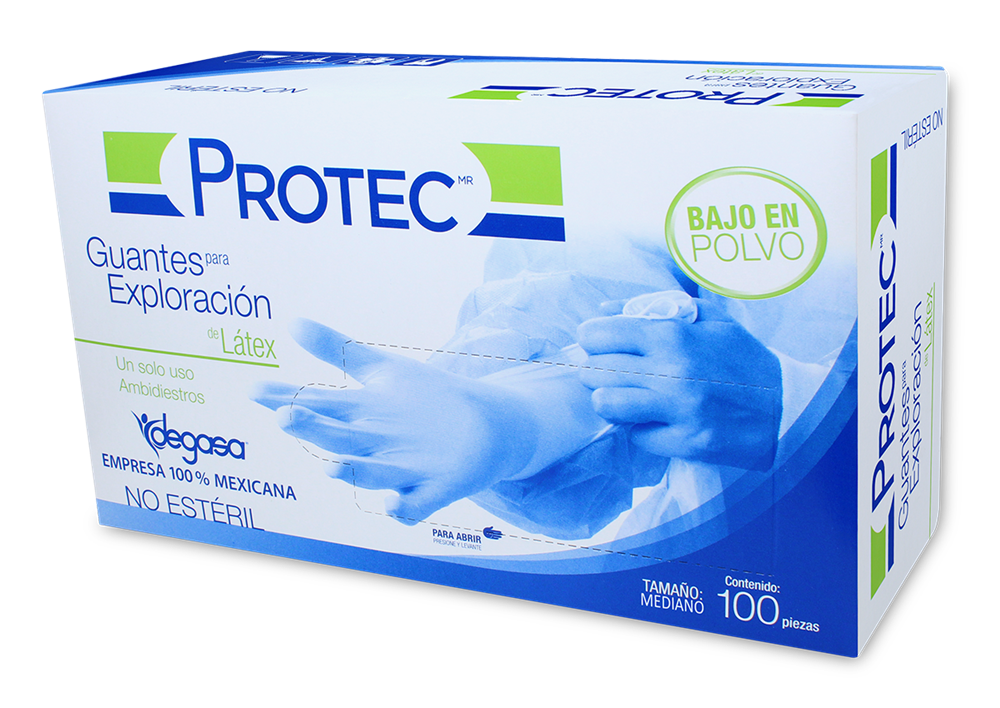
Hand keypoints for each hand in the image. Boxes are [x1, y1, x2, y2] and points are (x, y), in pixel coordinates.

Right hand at [251, 319, 537, 523]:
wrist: (487, 427)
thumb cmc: (425, 400)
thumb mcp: (382, 370)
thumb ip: (337, 349)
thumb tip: (291, 321)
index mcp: (358, 416)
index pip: (315, 405)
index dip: (285, 400)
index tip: (255, 390)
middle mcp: (372, 447)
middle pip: (336, 439)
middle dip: (311, 431)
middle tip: (285, 417)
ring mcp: (401, 471)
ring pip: (370, 475)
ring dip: (351, 472)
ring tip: (332, 465)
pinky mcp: (432, 491)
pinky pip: (413, 505)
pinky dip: (403, 507)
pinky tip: (394, 504)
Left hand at [576, 300, 781, 469]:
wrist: (787, 407)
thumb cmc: (743, 361)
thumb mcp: (710, 320)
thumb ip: (655, 308)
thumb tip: (606, 308)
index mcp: (675, 336)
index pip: (602, 335)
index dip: (591, 339)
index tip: (595, 344)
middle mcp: (672, 372)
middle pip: (597, 370)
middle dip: (595, 370)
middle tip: (609, 372)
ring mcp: (678, 410)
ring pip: (607, 404)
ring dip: (609, 401)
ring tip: (624, 397)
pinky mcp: (686, 442)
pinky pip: (636, 436)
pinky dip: (640, 429)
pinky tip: (655, 420)